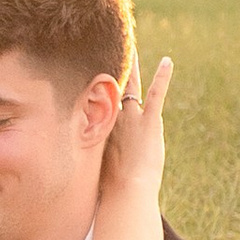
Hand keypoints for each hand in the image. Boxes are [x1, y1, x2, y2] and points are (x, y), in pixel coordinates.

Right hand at [98, 55, 172, 212]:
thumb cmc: (111, 188)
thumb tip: (71, 172)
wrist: (126, 191)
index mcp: (99, 129)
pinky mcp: (150, 121)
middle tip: (106, 50)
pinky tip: (168, 62)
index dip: (93, 88)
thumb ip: (88, 160)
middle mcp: (113, 119)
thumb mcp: (94, 170)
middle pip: (110, 88)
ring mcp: (132, 118)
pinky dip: (162, 77)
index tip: (87, 73)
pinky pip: (157, 93)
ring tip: (130, 48)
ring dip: (132, 67)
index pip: (95, 102)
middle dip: (109, 70)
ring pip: (131, 86)